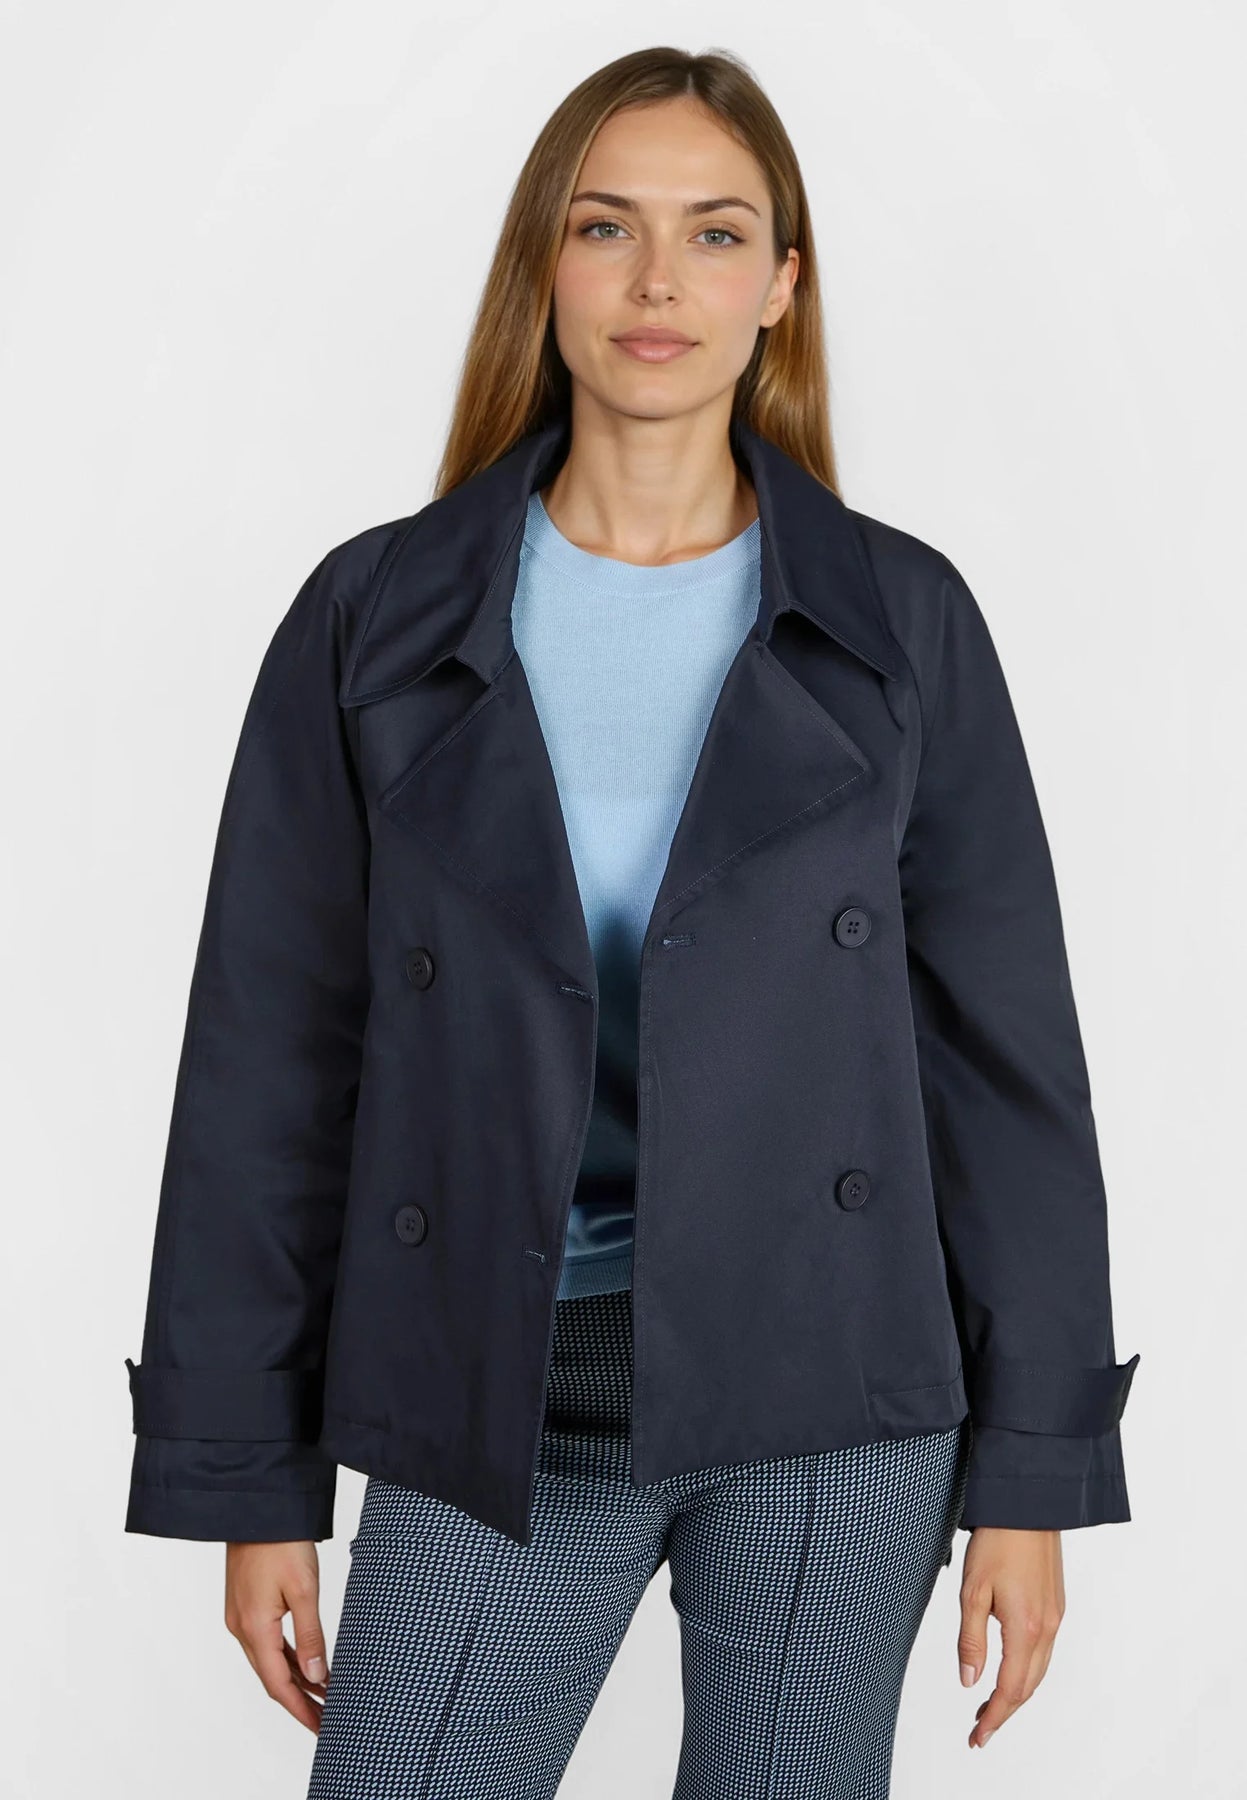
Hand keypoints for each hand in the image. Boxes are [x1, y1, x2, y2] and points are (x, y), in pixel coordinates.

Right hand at [224, 1540, 330, 1732]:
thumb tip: (318, 1676)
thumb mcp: (304, 1589)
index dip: (301, 1709)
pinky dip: (286, 1656)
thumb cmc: (281, 1540)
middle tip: (326, 1719)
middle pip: (272, 1677)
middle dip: (300, 1700)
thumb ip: (311, 1635)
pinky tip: (305, 1662)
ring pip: (269, 1660)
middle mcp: (241, 1627)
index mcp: (253, 1628)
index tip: (320, 1728)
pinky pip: (267, 1641)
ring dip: (295, 1678)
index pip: (278, 1684)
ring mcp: (240, 1616)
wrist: (256, 1504)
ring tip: (323, 1694)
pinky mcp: (245, 1604)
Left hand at [957, 1527, 1064, 1748]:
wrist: (1029, 1504)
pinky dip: (1027, 1671)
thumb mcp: (973, 1591)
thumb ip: (971, 1640)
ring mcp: (1055, 1617)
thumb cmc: (998, 1541)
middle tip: (979, 1730)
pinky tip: (1010, 1670)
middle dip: (1004, 1712)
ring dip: (1016, 1693)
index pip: (1010, 1689)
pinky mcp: (1056, 1605)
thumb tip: (970, 1681)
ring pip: (1038, 1671)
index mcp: (1026, 1629)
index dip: (993, 1717)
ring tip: (989, 1706)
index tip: (977, 1737)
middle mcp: (1047, 1629)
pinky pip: (1044, 1652)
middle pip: (1028, 1687)